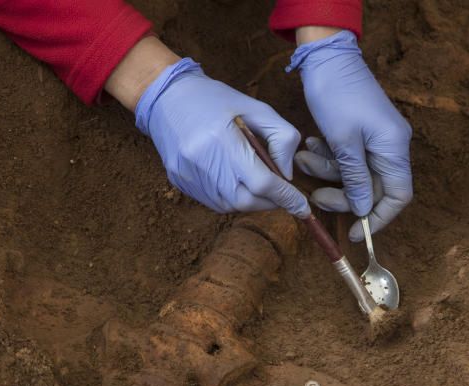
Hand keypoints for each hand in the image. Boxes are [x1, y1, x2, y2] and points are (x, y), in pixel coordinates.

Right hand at [133, 58, 309, 215]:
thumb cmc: (216, 99)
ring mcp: (188, 175)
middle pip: (246, 201)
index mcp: (222, 139)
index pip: (262, 183)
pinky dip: (232, 198)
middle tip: (278, 190)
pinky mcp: (179, 181)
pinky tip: (234, 180)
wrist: (166, 95)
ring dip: (251, 200)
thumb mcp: (257, 108)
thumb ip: (282, 139)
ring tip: (255, 180)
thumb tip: (287, 176)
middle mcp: (201, 161)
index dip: (286, 198)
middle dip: (269, 201)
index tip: (303, 207)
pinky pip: (214, 202)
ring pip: (231, 206)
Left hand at [288, 30, 412, 241]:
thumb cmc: (337, 94)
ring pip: (356, 173)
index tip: (356, 232)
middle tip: (316, 197)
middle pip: (374, 188)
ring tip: (304, 160)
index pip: (398, 196)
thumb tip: (365, 210)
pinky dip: (329, 157)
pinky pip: (348, 157)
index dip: (378, 218)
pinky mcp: (361, 132)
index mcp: (394, 148)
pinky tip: (311, 145)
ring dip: (328, 173)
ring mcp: (377, 138)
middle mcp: (391, 145)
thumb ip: (356, 179)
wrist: (326, 54)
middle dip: (343, 195)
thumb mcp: (343, 142)